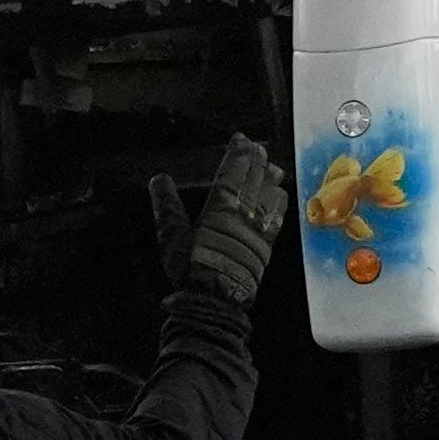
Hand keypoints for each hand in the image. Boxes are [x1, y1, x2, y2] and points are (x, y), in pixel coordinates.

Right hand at [181, 130, 292, 303]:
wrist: (216, 299)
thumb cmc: (191, 268)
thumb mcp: (171, 236)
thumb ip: (166, 206)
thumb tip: (159, 180)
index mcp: (221, 207)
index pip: (233, 171)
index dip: (238, 153)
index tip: (240, 140)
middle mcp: (244, 213)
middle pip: (255, 178)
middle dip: (256, 159)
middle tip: (257, 147)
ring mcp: (259, 228)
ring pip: (270, 194)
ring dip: (271, 177)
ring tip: (271, 165)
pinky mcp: (267, 244)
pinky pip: (278, 216)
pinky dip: (280, 201)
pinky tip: (280, 194)